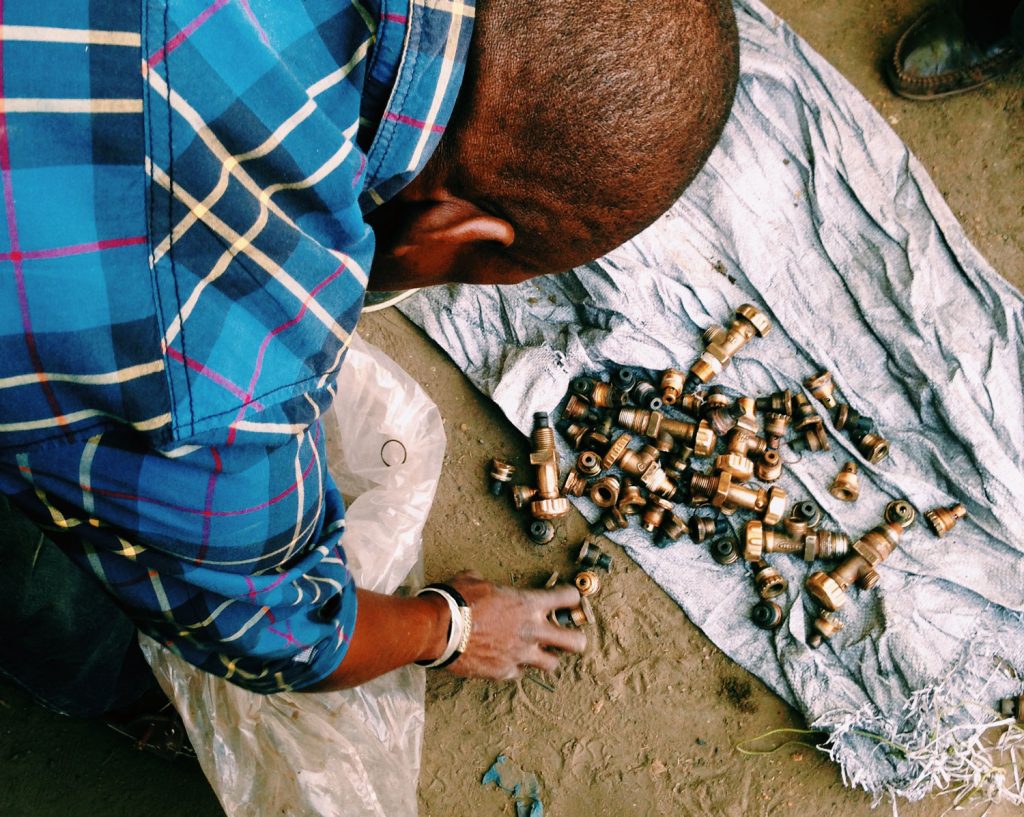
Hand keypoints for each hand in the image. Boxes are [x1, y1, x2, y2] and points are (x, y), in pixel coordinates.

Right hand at [442, 570, 586, 680]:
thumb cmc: (456, 600)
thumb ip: (489, 585)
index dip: (571, 597)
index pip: (567, 598)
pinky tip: (507, 661)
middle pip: (575, 642)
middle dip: (576, 640)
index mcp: (528, 604)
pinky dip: (516, 667)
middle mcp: (531, 631)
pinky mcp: (504, 672)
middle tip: (570, 638)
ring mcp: (520, 654)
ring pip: (552, 664)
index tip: (569, 599)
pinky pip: (519, 673)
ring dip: (548, 658)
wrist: (438, 629)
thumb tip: (483, 583)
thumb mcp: (476, 581)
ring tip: (540, 654)